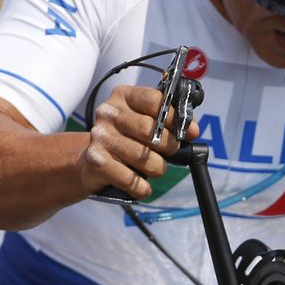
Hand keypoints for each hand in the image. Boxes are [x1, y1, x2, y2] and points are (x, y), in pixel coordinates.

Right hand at [78, 84, 184, 198]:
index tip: (187, 131)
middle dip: (169, 145)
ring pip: (144, 157)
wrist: (91, 160)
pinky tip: (143, 186)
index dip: (175, 117)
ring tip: (155, 168)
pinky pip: (131, 180)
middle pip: (150, 129)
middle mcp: (109, 114)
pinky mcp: (97, 162)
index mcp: (123, 97)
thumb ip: (169, 122)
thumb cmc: (125, 139)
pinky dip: (143, 187)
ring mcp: (101, 137)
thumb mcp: (145, 122)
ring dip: (158, 168)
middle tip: (171, 152)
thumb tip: (193, 130)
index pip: (154, 100)